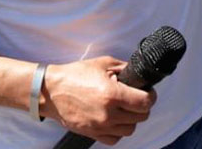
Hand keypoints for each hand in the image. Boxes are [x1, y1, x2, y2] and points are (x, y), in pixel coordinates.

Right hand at [41, 56, 155, 144]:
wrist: (51, 91)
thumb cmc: (75, 75)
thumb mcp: (103, 63)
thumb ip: (124, 68)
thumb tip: (139, 73)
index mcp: (112, 95)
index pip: (145, 102)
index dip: (150, 96)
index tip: (147, 92)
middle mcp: (108, 113)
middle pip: (141, 117)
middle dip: (142, 106)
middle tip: (136, 98)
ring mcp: (100, 126)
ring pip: (130, 130)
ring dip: (131, 119)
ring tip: (124, 108)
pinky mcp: (92, 134)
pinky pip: (115, 139)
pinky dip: (118, 131)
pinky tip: (114, 119)